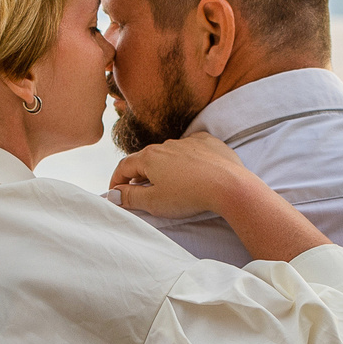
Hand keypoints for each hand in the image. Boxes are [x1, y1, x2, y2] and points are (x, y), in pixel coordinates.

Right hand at [108, 132, 261, 219]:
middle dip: (139, 175)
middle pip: (145, 159)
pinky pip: (191, 149)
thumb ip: (130, 197)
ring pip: (168, 153)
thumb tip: (113, 194)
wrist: (229, 186)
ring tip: (167, 184)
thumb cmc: (189, 195)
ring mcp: (188, 141)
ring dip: (163, 167)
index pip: (124, 166)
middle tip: (139, 191)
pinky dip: (186, 159)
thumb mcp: (154, 202)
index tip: (116, 193)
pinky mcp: (208, 143)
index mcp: (149, 157)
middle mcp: (166, 144)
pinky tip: (191, 171)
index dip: (116, 181)